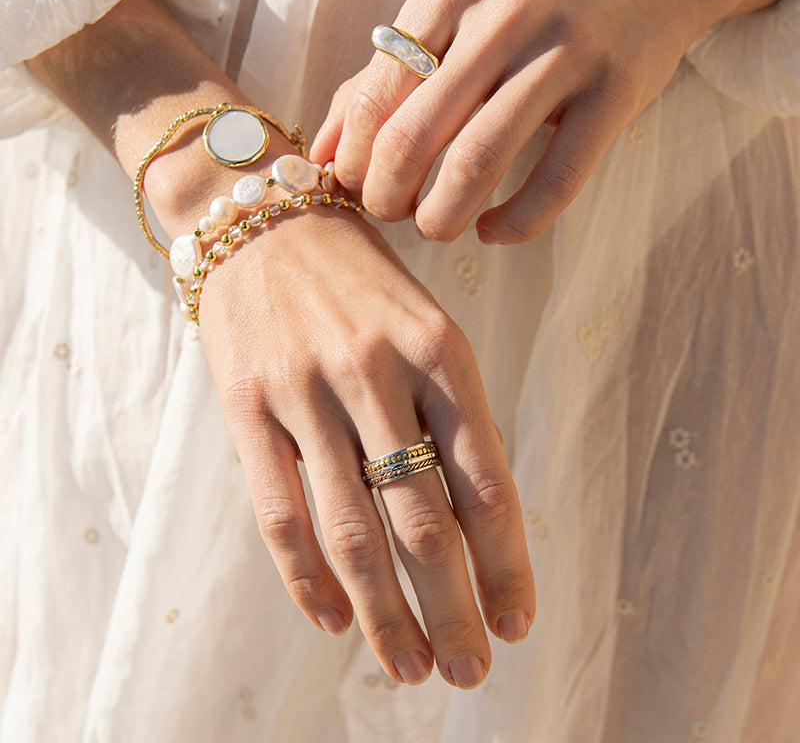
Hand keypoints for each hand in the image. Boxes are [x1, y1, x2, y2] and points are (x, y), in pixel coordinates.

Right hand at [27, 0, 535, 689]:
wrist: (259, 217)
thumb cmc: (359, 276)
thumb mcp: (425, 324)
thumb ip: (450, 413)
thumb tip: (475, 521)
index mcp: (440, 349)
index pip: (486, 480)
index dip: (507, 563)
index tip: (519, 622)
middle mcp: (376, 372)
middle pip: (423, 522)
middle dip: (453, 609)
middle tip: (471, 670)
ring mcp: (305, 391)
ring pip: (353, 532)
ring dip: (386, 615)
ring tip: (411, 668)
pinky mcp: (246, 406)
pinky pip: (279, 512)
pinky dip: (306, 578)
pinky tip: (333, 621)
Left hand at [311, 0, 793, 243]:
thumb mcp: (451, 12)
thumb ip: (381, 76)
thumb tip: (319, 155)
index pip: (373, 97)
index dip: (354, 161)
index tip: (359, 186)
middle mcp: (501, 15)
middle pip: (414, 135)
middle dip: (387, 196)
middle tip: (392, 214)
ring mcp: (562, 53)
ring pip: (478, 161)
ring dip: (442, 216)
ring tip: (437, 227)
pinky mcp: (613, 93)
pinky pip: (555, 181)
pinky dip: (516, 223)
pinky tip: (495, 232)